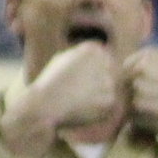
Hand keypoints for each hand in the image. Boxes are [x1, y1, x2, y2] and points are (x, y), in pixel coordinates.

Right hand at [5, 40, 119, 153]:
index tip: (78, 81)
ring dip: (100, 97)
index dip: (92, 74)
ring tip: (80, 100)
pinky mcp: (110, 99)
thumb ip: (83, 56)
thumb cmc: (51, 82)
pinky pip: (109, 104)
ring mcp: (109, 80)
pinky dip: (99, 109)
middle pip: (110, 74)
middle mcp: (104, 61)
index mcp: (93, 49)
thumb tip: (97, 56)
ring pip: (111, 90)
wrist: (46, 103)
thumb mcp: (64, 58)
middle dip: (99, 84)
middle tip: (80, 93)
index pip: (104, 61)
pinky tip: (83, 108)